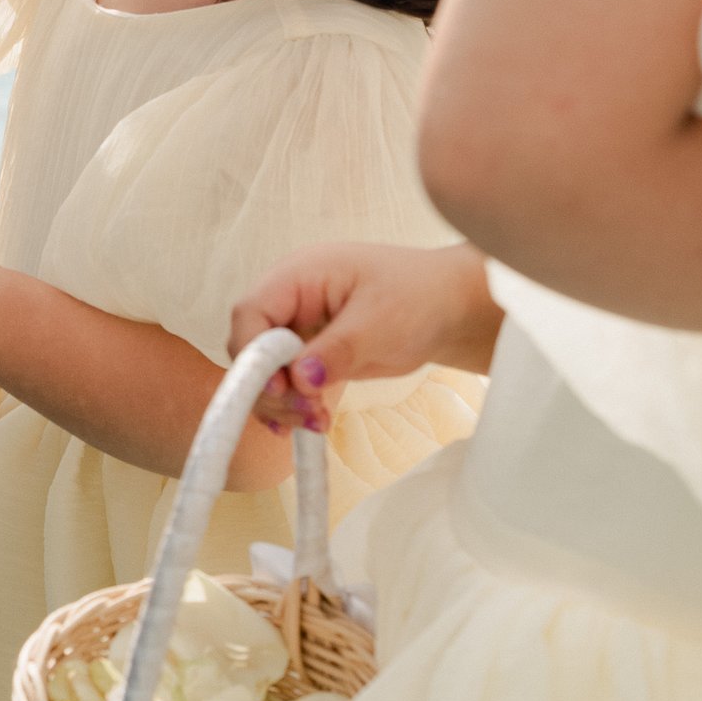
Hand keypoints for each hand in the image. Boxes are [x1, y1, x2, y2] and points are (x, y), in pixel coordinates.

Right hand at [230, 241, 499, 427]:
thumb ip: (337, 349)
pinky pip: (286, 384)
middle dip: (270, 386)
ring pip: (265, 373)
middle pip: (251, 348)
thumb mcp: (380, 323)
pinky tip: (310, 424)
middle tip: (306, 412)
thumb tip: (299, 378)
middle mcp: (290, 301)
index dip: (254, 354)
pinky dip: (294, 407)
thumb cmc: (420, 297)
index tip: (280, 388)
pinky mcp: (310, 354)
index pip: (251, 313)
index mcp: (299, 275)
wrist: (450, 309)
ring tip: (317, 421)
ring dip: (283, 404)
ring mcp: (298, 328)